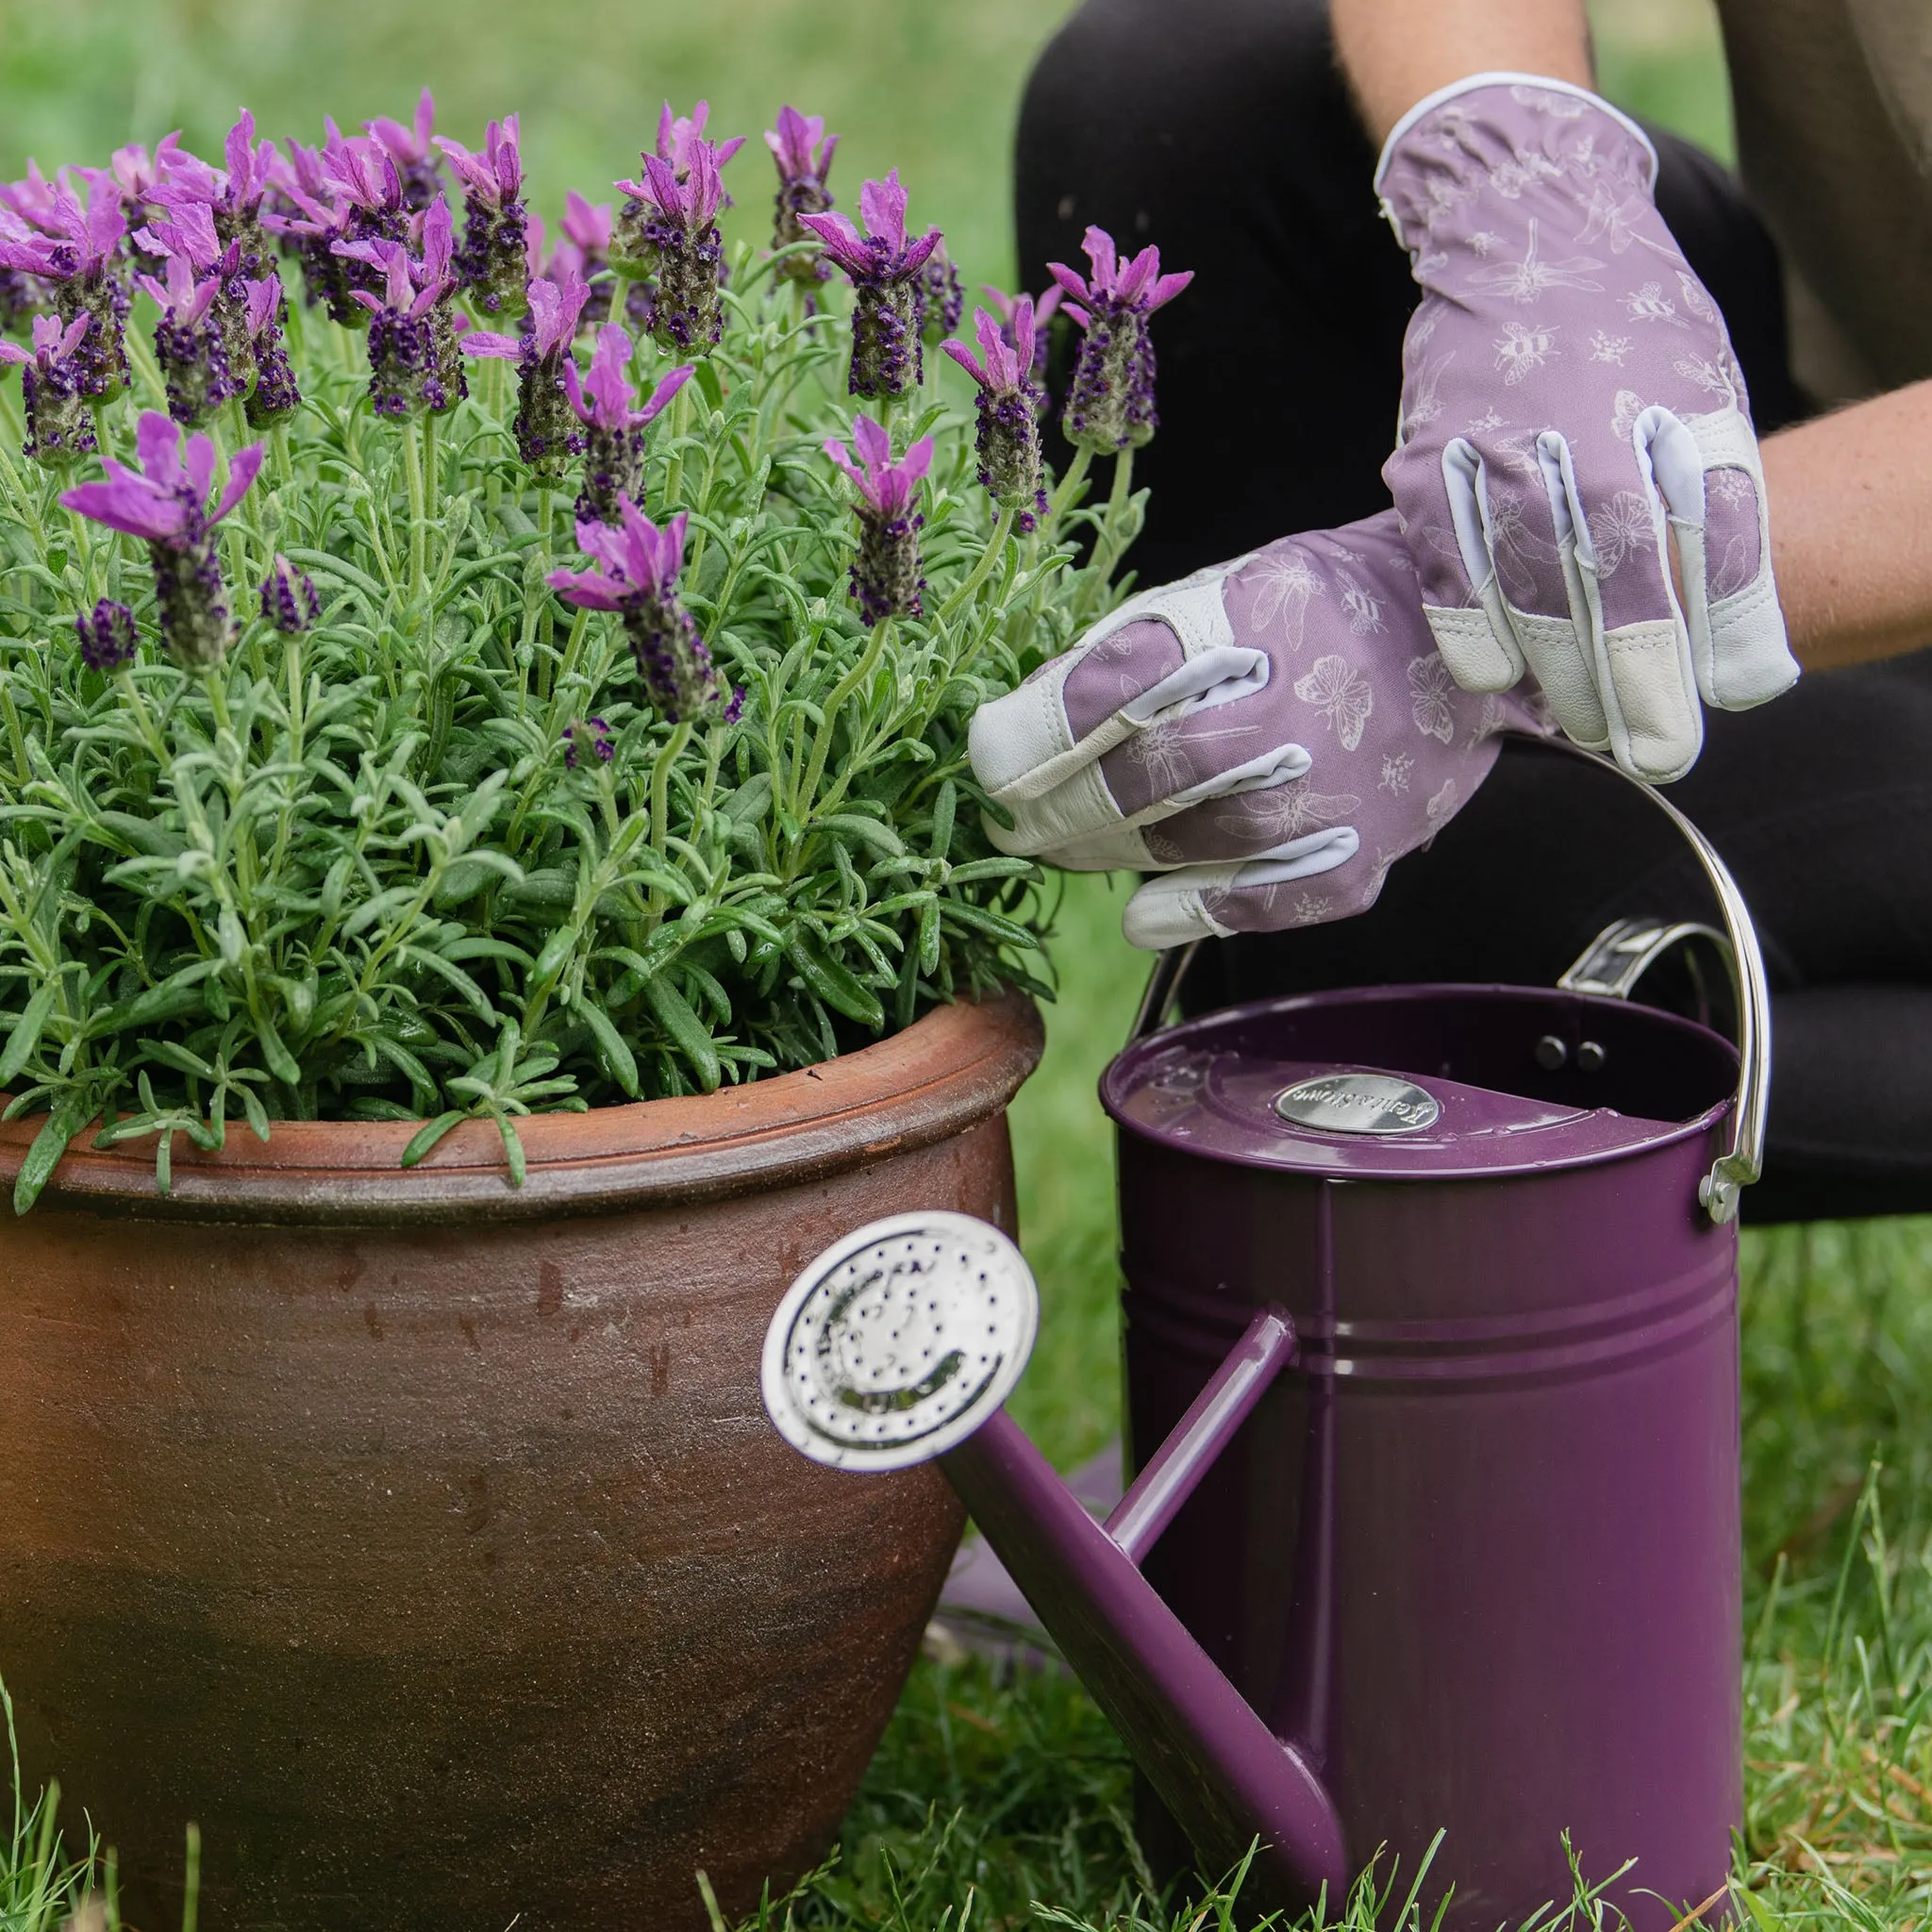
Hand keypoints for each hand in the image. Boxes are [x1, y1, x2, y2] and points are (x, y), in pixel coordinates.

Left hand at [968, 512, 1545, 947]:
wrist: (1463, 634)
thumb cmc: (1313, 608)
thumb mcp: (1218, 586)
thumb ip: (1129, 650)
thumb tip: (1024, 729)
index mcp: (1243, 622)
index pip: (1107, 695)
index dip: (1027, 737)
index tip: (986, 754)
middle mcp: (1286, 712)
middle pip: (1132, 783)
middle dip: (1046, 807)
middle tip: (1007, 818)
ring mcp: (1328, 794)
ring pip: (1176, 845)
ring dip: (1097, 852)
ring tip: (1059, 844)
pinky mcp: (1358, 857)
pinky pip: (1254, 905)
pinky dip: (1187, 910)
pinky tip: (1142, 910)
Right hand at [1378, 76, 1798, 781]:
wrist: (1520, 227)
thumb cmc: (1629, 326)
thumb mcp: (1703, 386)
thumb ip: (1714, 501)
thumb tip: (1732, 640)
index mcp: (1674, 407)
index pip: (1714, 543)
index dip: (1724, 633)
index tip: (1733, 698)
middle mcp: (1587, 431)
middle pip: (1622, 584)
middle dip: (1642, 683)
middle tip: (1656, 750)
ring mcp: (1498, 448)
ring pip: (1531, 590)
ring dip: (1562, 677)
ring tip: (1588, 731)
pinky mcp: (1427, 463)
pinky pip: (1448, 572)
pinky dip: (1474, 634)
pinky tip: (1499, 679)